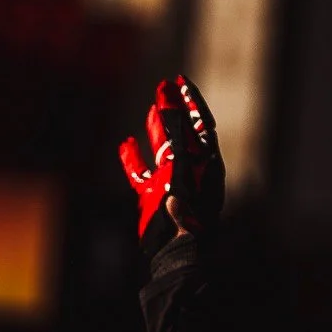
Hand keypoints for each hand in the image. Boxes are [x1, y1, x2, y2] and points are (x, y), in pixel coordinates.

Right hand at [117, 75, 222, 258]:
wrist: (177, 250)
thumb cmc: (187, 210)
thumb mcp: (183, 165)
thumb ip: (178, 135)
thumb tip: (172, 105)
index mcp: (206, 162)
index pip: (201, 123)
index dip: (191, 100)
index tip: (180, 80)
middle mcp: (191, 170)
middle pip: (182, 132)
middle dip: (173, 109)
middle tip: (163, 86)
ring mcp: (171, 183)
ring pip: (163, 150)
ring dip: (156, 129)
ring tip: (151, 110)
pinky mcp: (153, 198)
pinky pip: (141, 174)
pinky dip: (132, 159)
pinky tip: (125, 144)